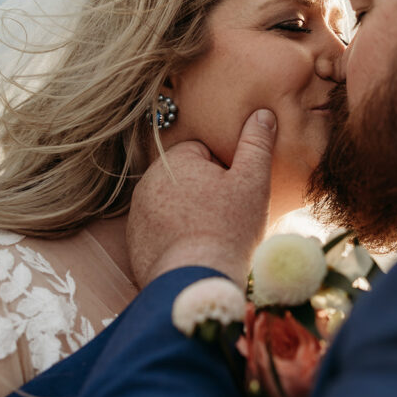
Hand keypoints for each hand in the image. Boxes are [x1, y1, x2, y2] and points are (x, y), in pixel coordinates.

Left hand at [126, 109, 276, 287]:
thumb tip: (261, 113)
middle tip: (227, 219)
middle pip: (187, 180)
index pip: (203, 153)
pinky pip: (161, 234)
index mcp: (173, 161)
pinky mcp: (135, 245)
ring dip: (190, 216)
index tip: (234, 196)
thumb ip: (256, 144)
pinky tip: (194, 253)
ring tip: (212, 237)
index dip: (226, 173)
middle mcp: (147, 183)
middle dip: (206, 194)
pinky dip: (176, 241)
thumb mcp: (252, 182)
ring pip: (173, 207)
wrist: (196, 283)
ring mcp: (137, 216)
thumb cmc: (229, 230)